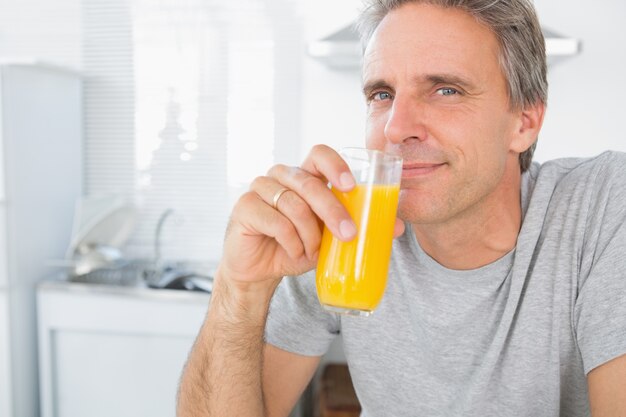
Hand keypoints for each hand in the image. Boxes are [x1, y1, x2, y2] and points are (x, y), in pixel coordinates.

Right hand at [218, 145, 404, 291]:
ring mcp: (260, 189)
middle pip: (309, 183)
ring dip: (309, 234)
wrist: (260, 271)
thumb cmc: (297, 247)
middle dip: (333, 211)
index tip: (352, 186)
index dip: (335, 165)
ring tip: (313, 251)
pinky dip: (291, 242)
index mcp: (304, 176)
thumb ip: (358, 227)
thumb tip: (399, 227)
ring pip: (294, 205)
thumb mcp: (330, 238)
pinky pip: (275, 221)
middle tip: (349, 235)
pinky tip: (293, 252)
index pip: (319, 154)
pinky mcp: (245, 207)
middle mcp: (281, 177)